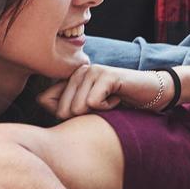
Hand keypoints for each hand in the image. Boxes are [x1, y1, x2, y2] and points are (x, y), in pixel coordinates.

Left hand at [36, 64, 165, 118]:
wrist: (149, 95)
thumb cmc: (119, 103)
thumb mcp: (89, 109)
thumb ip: (65, 105)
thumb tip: (40, 100)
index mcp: (69, 79)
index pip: (45, 100)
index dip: (66, 115)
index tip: (87, 110)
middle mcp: (78, 72)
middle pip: (62, 110)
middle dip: (83, 117)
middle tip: (101, 107)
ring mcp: (92, 71)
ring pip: (78, 107)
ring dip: (97, 113)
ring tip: (109, 102)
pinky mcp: (106, 75)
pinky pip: (94, 103)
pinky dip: (108, 109)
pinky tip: (117, 99)